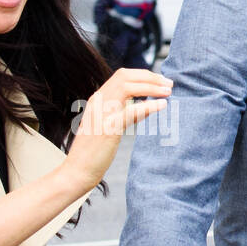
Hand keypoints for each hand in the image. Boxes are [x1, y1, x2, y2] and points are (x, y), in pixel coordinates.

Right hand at [63, 68, 171, 191]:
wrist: (77, 171)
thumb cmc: (94, 151)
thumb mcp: (109, 126)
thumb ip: (125, 113)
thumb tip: (147, 104)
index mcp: (98, 99)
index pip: (122, 76)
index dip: (144, 75)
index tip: (161, 81)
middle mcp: (98, 102)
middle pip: (125, 77)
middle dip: (150, 77)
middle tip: (169, 84)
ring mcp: (101, 114)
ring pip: (127, 88)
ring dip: (151, 87)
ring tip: (168, 92)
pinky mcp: (107, 129)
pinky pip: (129, 112)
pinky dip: (148, 106)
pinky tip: (162, 105)